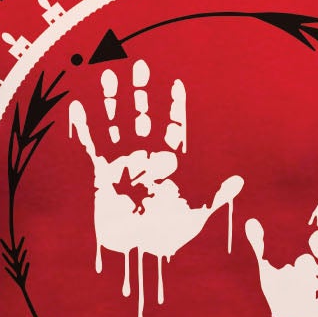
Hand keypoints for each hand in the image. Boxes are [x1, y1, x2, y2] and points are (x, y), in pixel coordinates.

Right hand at [66, 61, 243, 316]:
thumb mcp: (194, 215)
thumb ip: (215, 196)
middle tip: (141, 66)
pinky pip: (92, 145)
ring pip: (117, 124)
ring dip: (113, 101)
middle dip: (141, 93)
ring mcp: (122, 162)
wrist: (134, 250)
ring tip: (109, 75)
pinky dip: (85, 127)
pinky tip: (77, 107)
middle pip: (142, 117)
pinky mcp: (102, 173)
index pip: (172, 127)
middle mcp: (144, 156)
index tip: (177, 83)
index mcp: (166, 162)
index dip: (174, 107)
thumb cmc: (165, 233)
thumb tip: (240, 179)